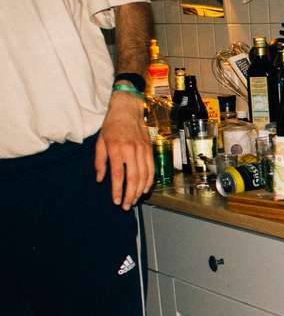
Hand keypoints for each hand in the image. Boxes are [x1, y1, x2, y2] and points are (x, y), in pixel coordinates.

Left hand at [95, 90, 152, 209]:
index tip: (116, 201)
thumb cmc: (111, 126)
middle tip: (127, 206)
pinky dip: (149, 182)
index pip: (118, 174)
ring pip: (144, 176)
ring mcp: (142, 150)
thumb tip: (101, 179)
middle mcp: (131, 150)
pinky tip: (144, 189)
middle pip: (133, 178)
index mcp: (116, 148)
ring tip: (134, 200)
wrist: (128, 110)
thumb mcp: (100, 142)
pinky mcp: (150, 150)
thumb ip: (100, 162)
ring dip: (140, 191)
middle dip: (130, 195)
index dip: (117, 190)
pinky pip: (151, 169)